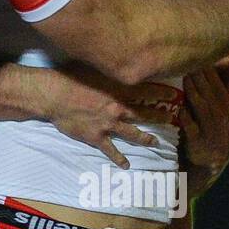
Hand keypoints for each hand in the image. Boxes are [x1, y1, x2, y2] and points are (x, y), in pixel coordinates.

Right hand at [40, 65, 176, 168]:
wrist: (54, 96)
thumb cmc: (70, 77)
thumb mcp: (94, 68)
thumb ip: (109, 70)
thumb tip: (118, 63)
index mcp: (118, 90)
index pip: (147, 92)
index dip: (162, 94)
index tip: (174, 95)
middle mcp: (118, 108)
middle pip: (144, 114)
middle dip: (159, 117)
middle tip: (171, 119)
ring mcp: (108, 125)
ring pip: (133, 133)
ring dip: (146, 138)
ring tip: (155, 142)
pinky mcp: (97, 137)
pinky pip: (111, 150)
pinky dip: (119, 158)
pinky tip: (126, 165)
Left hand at [178, 51, 228, 196]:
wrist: (211, 156)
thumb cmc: (214, 122)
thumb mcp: (224, 102)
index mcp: (225, 102)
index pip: (217, 81)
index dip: (209, 67)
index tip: (197, 51)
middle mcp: (220, 114)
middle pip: (209, 91)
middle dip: (200, 76)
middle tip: (187, 59)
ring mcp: (210, 128)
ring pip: (202, 107)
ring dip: (194, 93)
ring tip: (184, 78)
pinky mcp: (198, 141)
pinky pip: (192, 129)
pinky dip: (187, 119)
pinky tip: (180, 110)